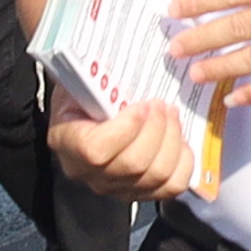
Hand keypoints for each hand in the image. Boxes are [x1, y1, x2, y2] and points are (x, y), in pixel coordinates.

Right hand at [46, 93, 202, 198]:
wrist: (88, 113)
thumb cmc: (86, 92)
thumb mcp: (81, 80)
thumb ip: (94, 78)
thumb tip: (121, 58)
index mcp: (66, 142)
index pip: (96, 150)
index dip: (126, 128)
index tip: (142, 105)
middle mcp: (88, 173)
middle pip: (134, 164)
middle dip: (157, 129)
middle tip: (162, 105)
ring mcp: (116, 188)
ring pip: (156, 176)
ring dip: (172, 140)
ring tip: (172, 115)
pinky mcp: (141, 193)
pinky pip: (172, 187)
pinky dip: (183, 162)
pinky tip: (180, 140)